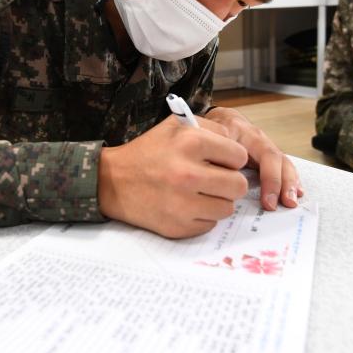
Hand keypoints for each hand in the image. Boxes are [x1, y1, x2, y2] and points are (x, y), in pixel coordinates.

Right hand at [98, 115, 248, 238]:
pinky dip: (202, 217)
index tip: (220, 161)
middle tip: (217, 180)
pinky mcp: (177, 226)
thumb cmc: (148, 152)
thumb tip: (236, 146)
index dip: (232, 158)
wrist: (113, 181)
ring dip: (217, 201)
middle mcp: (187, 174)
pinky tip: (186, 206)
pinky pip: (210, 224)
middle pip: (239, 185)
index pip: (239, 156)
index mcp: (190, 143)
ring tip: (200, 193)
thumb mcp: (175, 126)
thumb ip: (210, 129)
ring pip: (227, 208)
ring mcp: (182, 204)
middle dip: (230, 182)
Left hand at [204, 107, 303, 210]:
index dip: (271, 179)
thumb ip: (214, 152)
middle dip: (284, 184)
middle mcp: (262, 140)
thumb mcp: (210, 136)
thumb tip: (218, 175)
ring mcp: (266, 147)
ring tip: (292, 202)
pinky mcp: (267, 157)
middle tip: (287, 203)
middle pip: (279, 161)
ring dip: (290, 184)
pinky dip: (290, 181)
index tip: (268, 201)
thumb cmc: (214, 130)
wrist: (220, 119)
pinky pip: (283, 167)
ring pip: (284, 164)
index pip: (267, 156)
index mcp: (249, 135)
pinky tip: (296, 193)